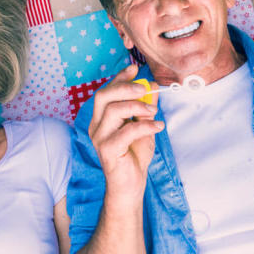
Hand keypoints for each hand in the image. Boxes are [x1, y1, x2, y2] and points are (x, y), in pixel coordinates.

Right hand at [88, 64, 164, 202]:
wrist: (130, 186)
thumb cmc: (134, 156)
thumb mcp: (143, 126)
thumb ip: (144, 107)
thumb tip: (151, 86)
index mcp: (100, 119)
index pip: (105, 92)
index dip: (119, 78)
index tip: (134, 68)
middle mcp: (96, 126)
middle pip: (103, 96)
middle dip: (126, 87)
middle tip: (147, 89)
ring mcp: (99, 138)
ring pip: (113, 110)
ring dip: (138, 106)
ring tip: (153, 112)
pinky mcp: (108, 150)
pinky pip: (126, 131)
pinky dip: (145, 125)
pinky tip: (157, 126)